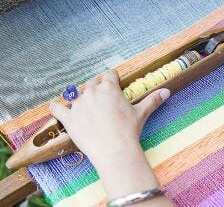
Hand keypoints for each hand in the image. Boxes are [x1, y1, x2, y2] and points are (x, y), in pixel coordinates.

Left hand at [51, 69, 172, 205]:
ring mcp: (78, 104)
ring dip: (81, 98)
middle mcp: (92, 91)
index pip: (110, 74)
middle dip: (97, 89)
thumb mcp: (141, 113)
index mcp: (109, 87)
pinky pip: (56, 108)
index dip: (113, 78)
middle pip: (92, 83)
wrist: (114, 149)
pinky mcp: (68, 118)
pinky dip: (56, 108)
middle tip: (102, 100)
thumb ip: (153, 99)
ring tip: (85, 107)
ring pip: (76, 94)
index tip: (114, 82)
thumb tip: (167, 91)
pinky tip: (57, 108)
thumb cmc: (129, 130)